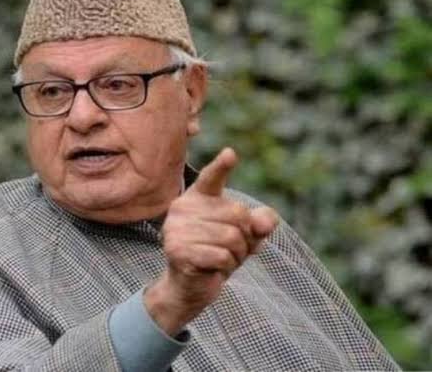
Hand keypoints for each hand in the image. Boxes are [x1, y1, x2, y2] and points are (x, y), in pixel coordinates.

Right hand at [144, 147, 278, 335]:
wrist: (189, 286)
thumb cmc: (217, 253)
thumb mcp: (244, 235)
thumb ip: (259, 222)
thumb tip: (265, 223)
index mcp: (197, 197)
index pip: (211, 178)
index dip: (222, 166)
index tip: (231, 155)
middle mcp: (182, 207)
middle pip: (238, 215)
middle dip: (244, 238)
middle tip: (229, 250)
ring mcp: (176, 228)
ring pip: (231, 238)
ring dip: (235, 256)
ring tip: (220, 260)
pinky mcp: (177, 250)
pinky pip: (221, 256)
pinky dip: (225, 267)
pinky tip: (211, 269)